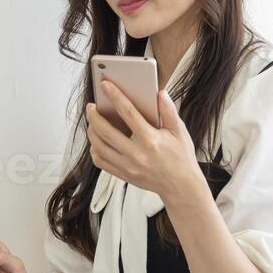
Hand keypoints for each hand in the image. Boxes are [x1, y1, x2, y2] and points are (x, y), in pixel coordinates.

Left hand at [86, 80, 203, 205]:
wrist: (181, 187)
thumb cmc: (181, 158)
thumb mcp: (180, 132)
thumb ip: (169, 111)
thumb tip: (160, 93)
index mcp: (150, 140)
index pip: (128, 112)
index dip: (115, 96)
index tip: (105, 85)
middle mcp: (136, 154)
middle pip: (106, 131)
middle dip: (94, 116)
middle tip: (91, 106)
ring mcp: (127, 166)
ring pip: (99, 147)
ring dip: (92, 132)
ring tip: (92, 122)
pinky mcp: (123, 175)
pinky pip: (101, 162)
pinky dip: (94, 150)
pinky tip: (97, 141)